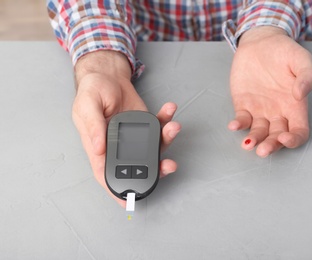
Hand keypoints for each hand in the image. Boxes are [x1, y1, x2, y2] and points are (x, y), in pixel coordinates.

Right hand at [72, 51, 180, 206]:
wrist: (107, 75)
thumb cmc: (92, 92)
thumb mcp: (86, 107)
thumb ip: (93, 127)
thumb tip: (99, 149)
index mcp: (99, 146)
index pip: (106, 173)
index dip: (117, 190)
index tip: (130, 202)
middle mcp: (120, 146)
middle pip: (139, 164)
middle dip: (156, 168)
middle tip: (169, 165)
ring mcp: (136, 136)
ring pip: (154, 147)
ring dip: (167, 140)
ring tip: (173, 127)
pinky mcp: (146, 124)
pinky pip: (159, 125)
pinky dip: (166, 119)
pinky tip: (170, 109)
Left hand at [228, 26, 311, 156]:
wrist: (260, 41)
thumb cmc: (284, 51)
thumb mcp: (301, 59)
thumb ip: (307, 76)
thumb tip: (301, 94)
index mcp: (296, 106)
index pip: (299, 131)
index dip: (294, 139)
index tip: (285, 137)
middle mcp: (278, 112)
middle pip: (277, 137)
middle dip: (271, 146)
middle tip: (262, 150)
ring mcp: (260, 110)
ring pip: (258, 132)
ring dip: (254, 140)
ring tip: (247, 143)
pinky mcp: (243, 104)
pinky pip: (242, 119)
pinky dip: (238, 125)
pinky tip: (234, 125)